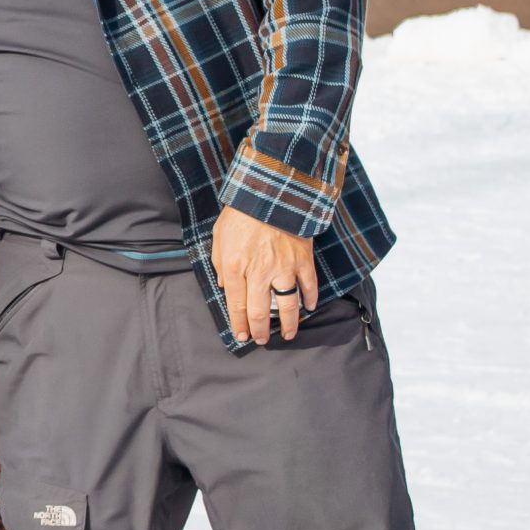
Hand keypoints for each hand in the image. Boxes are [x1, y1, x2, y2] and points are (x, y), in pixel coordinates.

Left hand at [210, 204, 316, 345]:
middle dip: (260, 331)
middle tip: (261, 340)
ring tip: (287, 334)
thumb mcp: (219, 237)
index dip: (239, 325)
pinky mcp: (302, 259)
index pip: (236, 305)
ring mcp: (283, 267)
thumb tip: (224, 287)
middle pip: (260, 312)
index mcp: (234, 267)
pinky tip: (309, 308)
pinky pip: (309, 285)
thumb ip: (219, 264)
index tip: (241, 336)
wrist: (269, 190)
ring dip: (288, 324)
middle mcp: (259, 272)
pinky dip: (310, 299)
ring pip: (287, 305)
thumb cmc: (240, 213)